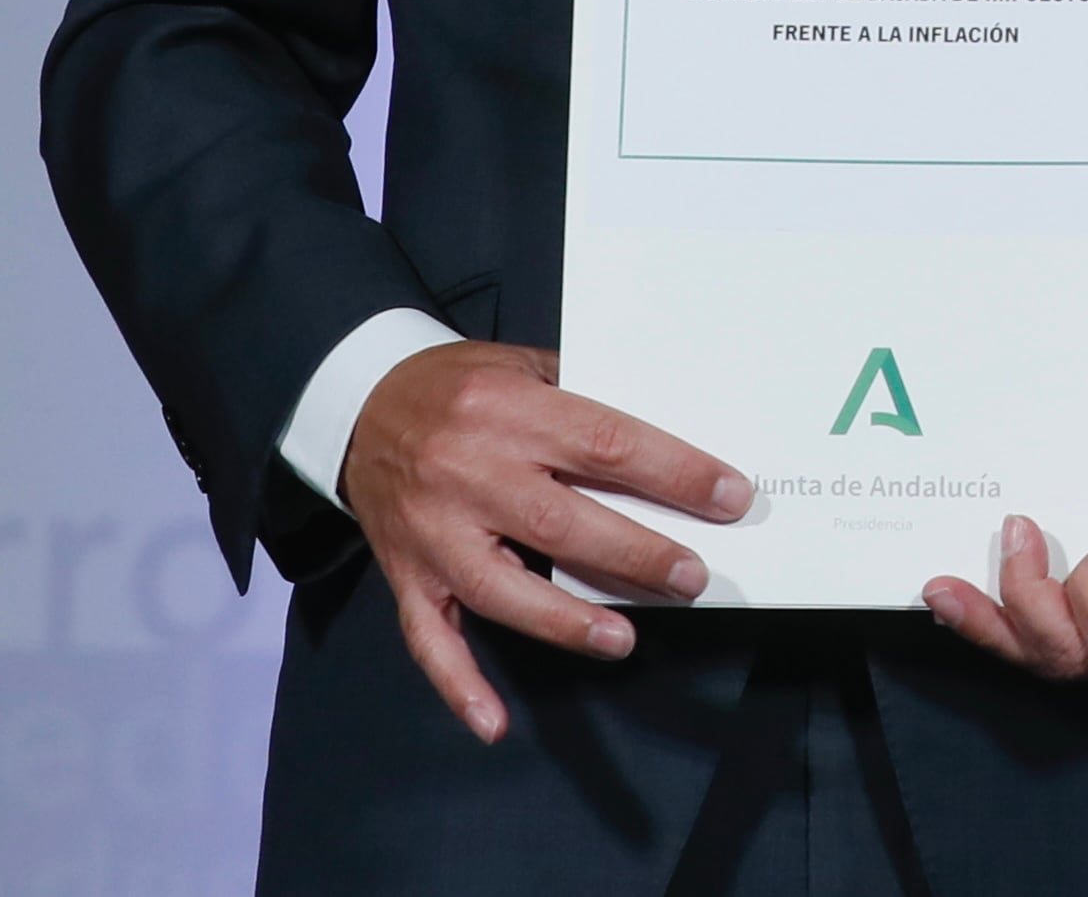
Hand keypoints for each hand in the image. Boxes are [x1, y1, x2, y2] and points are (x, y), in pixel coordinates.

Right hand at [341, 341, 749, 742]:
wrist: (359, 404)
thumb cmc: (460, 384)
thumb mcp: (523, 363)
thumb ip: (585, 398)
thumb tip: (668, 445)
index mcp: (508, 410)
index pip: (606, 443)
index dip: (673, 473)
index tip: (729, 498)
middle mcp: (466, 472)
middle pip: (560, 522)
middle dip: (635, 553)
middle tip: (693, 576)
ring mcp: (432, 530)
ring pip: (500, 588)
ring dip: (564, 621)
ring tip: (622, 640)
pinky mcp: (406, 572)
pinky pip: (428, 638)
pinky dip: (460, 684)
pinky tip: (495, 723)